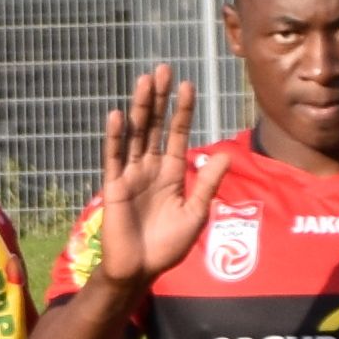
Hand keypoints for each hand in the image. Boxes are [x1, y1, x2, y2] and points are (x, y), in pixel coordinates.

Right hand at [88, 65, 236, 288]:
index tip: (187, 85)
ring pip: (136, 134)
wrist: (140, 269)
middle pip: (155, 126)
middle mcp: (151, 169)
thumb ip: (208, 183)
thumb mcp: (197, 212)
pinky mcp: (114, 187)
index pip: (177, 134)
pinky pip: (114, 157)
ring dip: (140, 108)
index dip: (182, 110)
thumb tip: (224, 152)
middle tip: (163, 69)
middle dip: (160, 98)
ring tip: (144, 81)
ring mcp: (131, 176)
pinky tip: (119, 116)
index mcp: (172, 173)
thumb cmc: (169, 246)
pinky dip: (115, 137)